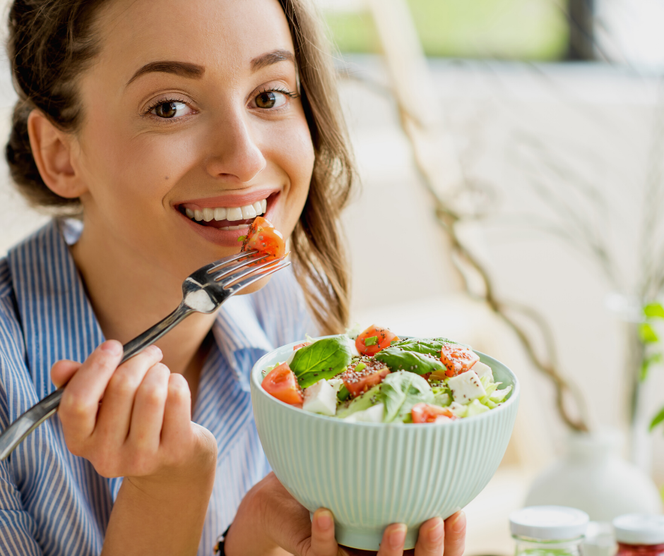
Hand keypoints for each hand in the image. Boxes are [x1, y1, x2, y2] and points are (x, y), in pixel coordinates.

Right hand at [51, 340, 216, 482]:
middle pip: (122, 386)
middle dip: (139, 359)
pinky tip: (174, 388)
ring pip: (152, 391)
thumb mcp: (100, 406)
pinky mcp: (175, 452)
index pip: (78, 401)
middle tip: (150, 353)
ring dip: (160, 370)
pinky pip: (177, 398)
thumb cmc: (130, 421)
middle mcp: (106, 456)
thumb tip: (60, 368)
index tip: (113, 346)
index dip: (96, 366)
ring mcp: (141, 458)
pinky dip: (178, 381)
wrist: (170, 464)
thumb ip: (77, 384)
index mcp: (80, 442)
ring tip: (161, 373)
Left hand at [224, 472, 465, 555]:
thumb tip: (430, 428)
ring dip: (388, 553)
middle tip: (433, 520)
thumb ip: (394, 465)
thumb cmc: (332, 477)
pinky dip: (326, 536)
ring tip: (393, 525)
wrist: (282, 494)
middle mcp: (374, 552)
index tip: (459, 512)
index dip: (452, 541)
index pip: (433, 550)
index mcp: (394, 536)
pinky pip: (323, 553)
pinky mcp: (315, 555)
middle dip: (430, 551)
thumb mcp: (367, 470)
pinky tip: (326, 514)